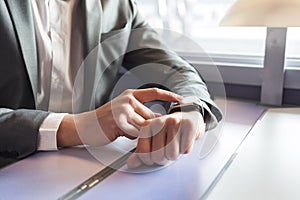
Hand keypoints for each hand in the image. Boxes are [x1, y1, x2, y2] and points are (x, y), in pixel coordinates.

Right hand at [57, 88, 181, 146]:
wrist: (84, 126)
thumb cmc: (104, 120)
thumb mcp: (123, 110)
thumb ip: (139, 113)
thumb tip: (158, 119)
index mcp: (130, 95)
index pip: (154, 92)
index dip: (169, 95)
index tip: (181, 99)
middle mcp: (128, 100)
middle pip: (151, 116)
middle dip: (150, 128)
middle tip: (139, 132)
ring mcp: (123, 109)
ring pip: (144, 127)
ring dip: (138, 134)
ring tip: (123, 130)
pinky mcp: (118, 121)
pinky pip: (135, 134)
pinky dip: (130, 137)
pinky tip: (118, 132)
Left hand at [126, 110, 205, 167]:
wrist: (188, 115)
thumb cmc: (170, 129)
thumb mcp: (153, 138)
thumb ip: (142, 151)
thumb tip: (131, 164)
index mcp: (147, 125)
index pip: (144, 153)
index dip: (149, 160)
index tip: (154, 155)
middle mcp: (159, 122)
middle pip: (158, 156)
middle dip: (164, 158)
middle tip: (167, 150)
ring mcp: (174, 122)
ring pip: (172, 154)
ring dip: (175, 155)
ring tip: (176, 145)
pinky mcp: (188, 125)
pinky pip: (186, 149)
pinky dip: (186, 149)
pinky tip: (184, 140)